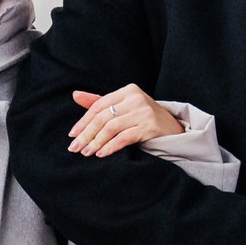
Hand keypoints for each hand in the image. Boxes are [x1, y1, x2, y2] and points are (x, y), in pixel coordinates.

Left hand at [67, 86, 185, 155]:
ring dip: (96, 142)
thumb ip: (99, 102)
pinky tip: (102, 153)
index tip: (72, 134)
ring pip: (111, 128)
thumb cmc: (144, 118)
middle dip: (86, 134)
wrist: (173, 130)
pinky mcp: (149, 127)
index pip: (99, 105)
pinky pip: (124, 138)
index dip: (84, 121)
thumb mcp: (123, 107)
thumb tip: (75, 95)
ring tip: (86, 152)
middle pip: (103, 117)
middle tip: (75, 147)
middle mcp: (136, 99)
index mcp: (128, 91)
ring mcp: (143, 112)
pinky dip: (110, 146)